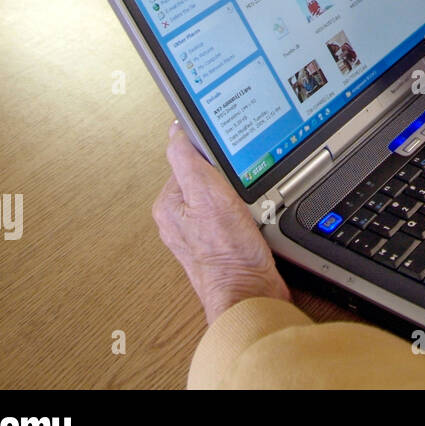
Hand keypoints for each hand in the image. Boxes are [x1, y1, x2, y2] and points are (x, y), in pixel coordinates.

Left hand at [153, 121, 290, 324]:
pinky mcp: (221, 243)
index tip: (228, 164)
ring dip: (243, 198)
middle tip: (240, 195)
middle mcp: (179, 219)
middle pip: (209, 178)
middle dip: (230, 180)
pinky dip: (250, 214)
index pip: (189, 160)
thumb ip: (188, 159)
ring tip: (248, 213)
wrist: (249, 295)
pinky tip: (256, 223)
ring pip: (225, 196)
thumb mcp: (207, 195)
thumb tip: (177, 131)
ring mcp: (200, 233)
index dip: (213, 158)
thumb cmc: (229, 254)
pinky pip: (236, 215)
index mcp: (168, 204)